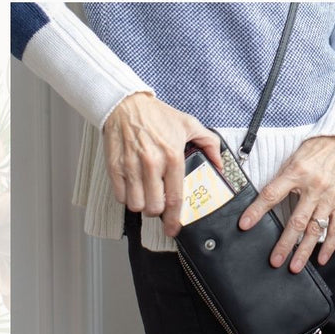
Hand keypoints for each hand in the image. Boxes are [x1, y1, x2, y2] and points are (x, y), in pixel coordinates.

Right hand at [102, 92, 223, 236]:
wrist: (125, 104)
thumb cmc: (156, 115)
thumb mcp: (188, 124)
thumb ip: (209, 144)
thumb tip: (220, 164)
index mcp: (172, 156)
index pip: (175, 198)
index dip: (175, 220)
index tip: (174, 229)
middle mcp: (152, 163)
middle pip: (153, 207)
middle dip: (157, 211)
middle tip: (158, 202)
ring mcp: (131, 166)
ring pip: (135, 205)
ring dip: (141, 205)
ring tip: (144, 195)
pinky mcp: (115, 166)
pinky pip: (120, 195)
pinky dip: (126, 197)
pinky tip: (132, 188)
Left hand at [238, 136, 334, 272]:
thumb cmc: (314, 151)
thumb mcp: (291, 160)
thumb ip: (279, 181)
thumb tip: (261, 201)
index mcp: (296, 173)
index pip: (272, 194)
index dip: (256, 210)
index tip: (244, 224)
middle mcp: (314, 187)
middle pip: (296, 220)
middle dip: (284, 243)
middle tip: (275, 260)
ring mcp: (328, 198)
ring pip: (315, 229)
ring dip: (304, 250)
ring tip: (294, 266)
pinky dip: (328, 246)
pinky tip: (320, 260)